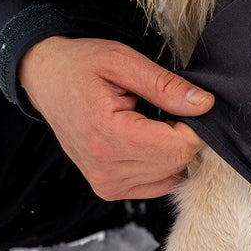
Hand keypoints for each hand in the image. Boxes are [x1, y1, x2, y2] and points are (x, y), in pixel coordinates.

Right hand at [18, 36, 213, 199]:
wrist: (46, 79)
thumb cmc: (81, 65)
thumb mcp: (123, 61)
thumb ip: (165, 86)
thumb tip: (204, 105)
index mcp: (107, 135)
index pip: (178, 148)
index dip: (193, 125)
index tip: (184, 102)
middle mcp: (104, 168)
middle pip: (176, 163)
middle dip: (182, 135)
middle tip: (165, 107)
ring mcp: (105, 183)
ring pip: (169, 176)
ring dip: (170, 149)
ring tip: (148, 121)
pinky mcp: (108, 189)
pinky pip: (156, 184)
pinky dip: (161, 163)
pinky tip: (145, 139)